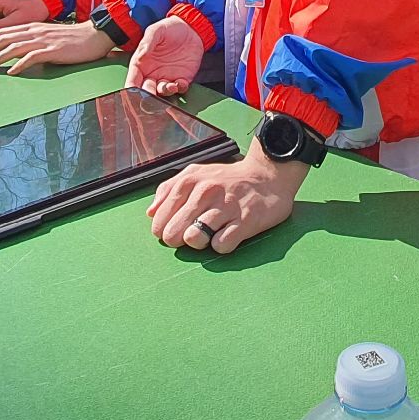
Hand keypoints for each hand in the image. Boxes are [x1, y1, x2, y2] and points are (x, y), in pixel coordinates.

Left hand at [0, 21, 115, 75]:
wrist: (94, 36)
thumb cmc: (72, 39)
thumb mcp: (48, 37)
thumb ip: (33, 42)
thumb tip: (17, 53)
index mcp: (32, 28)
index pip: (4, 31)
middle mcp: (35, 32)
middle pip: (4, 38)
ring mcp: (43, 40)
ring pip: (14, 47)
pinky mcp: (53, 50)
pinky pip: (33, 57)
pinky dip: (20, 64)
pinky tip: (12, 72)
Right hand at [127, 16, 209, 96]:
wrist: (192, 28)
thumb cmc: (170, 28)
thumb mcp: (156, 30)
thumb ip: (148, 42)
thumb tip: (140, 56)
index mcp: (142, 63)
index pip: (133, 79)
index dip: (131, 88)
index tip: (132, 93)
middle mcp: (152, 72)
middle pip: (146, 90)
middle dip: (147, 96)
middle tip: (150, 95)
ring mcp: (167, 76)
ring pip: (162, 92)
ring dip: (164, 92)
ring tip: (169, 86)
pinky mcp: (182, 78)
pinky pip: (179, 88)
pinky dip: (180, 89)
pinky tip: (181, 83)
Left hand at [148, 141, 308, 254]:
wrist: (267, 176)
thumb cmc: (227, 179)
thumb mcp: (195, 174)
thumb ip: (169, 189)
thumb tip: (151, 213)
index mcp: (190, 181)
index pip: (160, 218)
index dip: (163, 229)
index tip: (173, 229)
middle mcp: (206, 192)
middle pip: (173, 232)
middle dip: (177, 240)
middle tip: (189, 235)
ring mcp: (226, 207)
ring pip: (194, 239)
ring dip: (199, 243)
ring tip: (208, 234)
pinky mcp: (246, 221)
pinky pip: (221, 245)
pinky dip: (221, 246)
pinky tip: (226, 235)